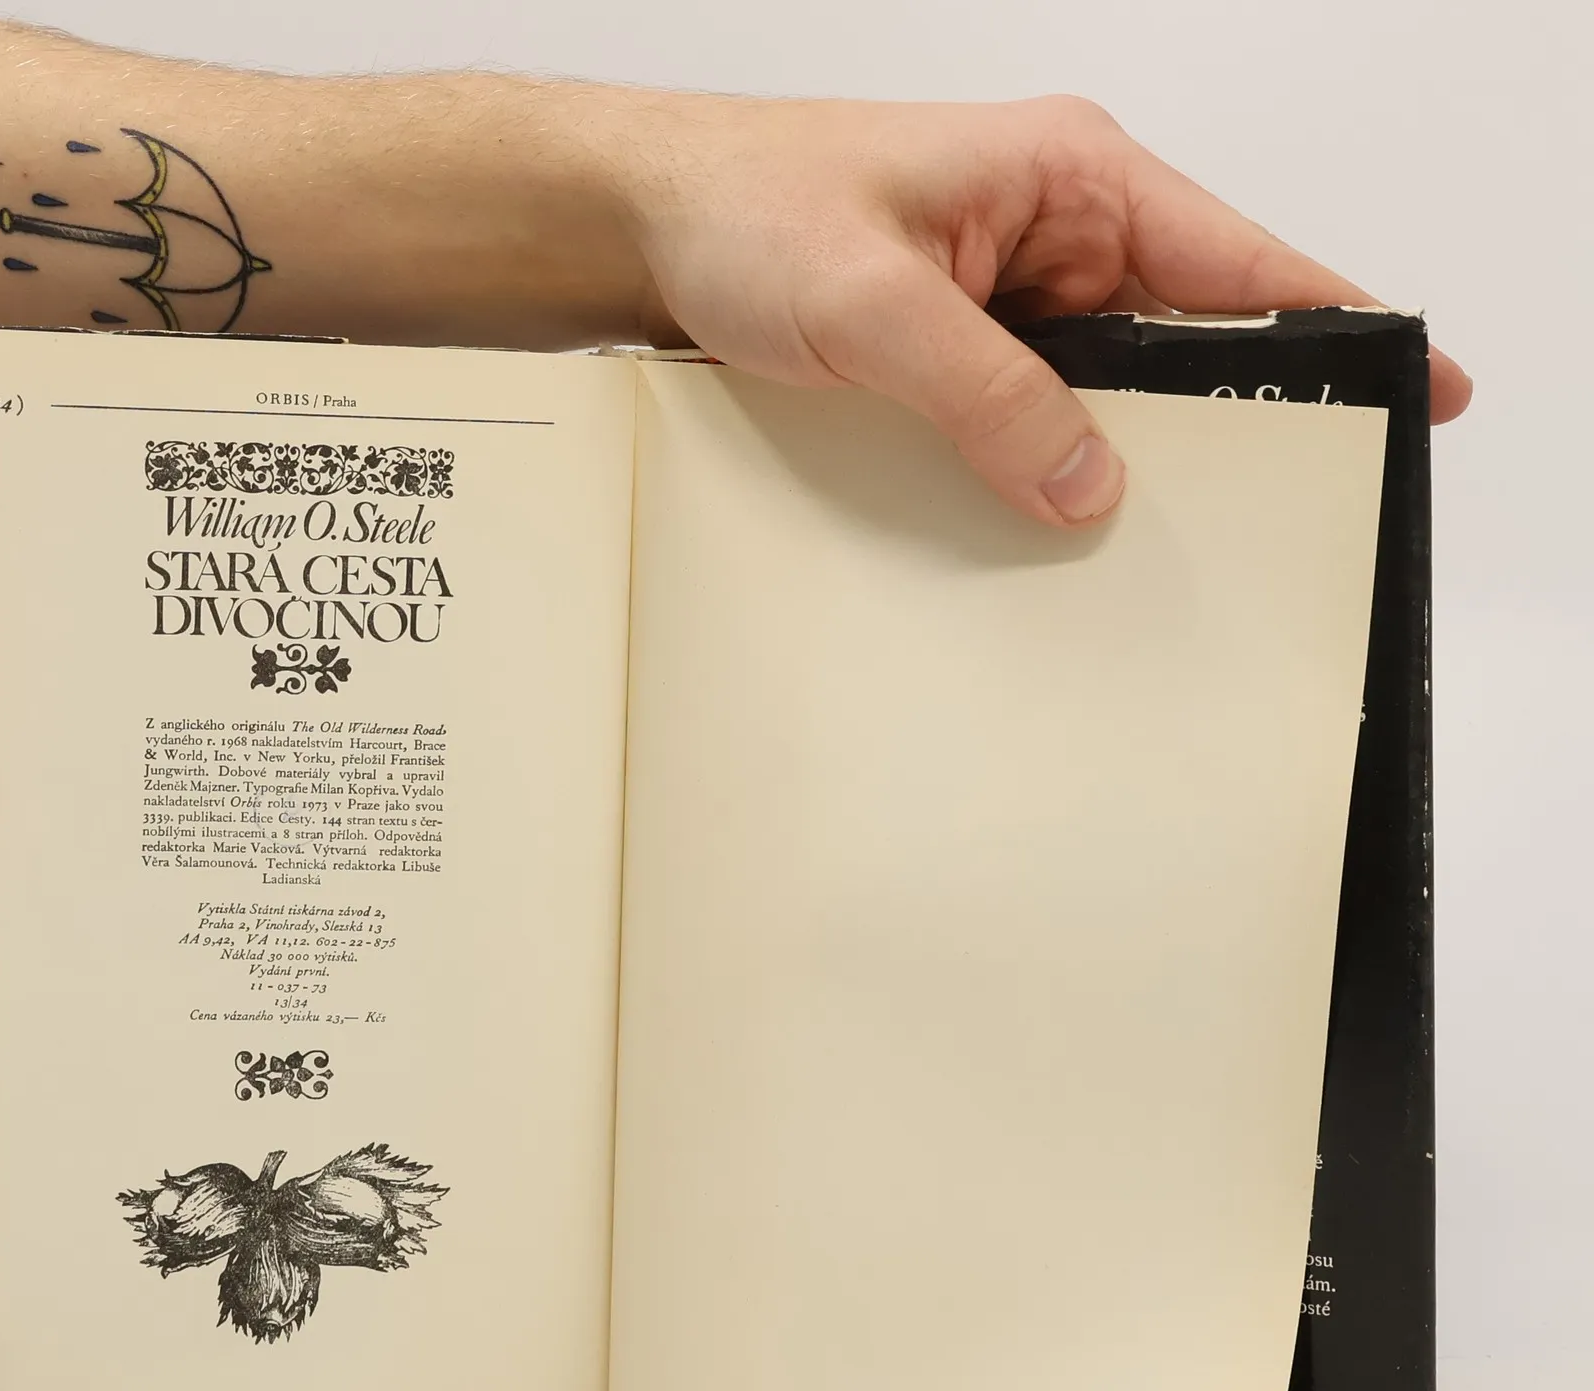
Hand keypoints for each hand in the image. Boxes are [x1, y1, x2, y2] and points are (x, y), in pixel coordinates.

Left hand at [611, 93, 1472, 525]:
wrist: (640, 230)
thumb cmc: (746, 212)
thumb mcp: (872, 305)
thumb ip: (986, 392)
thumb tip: (1089, 482)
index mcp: (1071, 179)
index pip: (1239, 259)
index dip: (1334, 325)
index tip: (1415, 389)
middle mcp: (1055, 235)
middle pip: (1184, 342)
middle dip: (1218, 424)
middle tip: (1255, 519)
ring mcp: (1007, 300)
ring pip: (1104, 396)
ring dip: (1110, 461)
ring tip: (1135, 547)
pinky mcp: (957, 354)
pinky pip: (1029, 420)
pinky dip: (1037, 470)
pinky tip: (1036, 528)